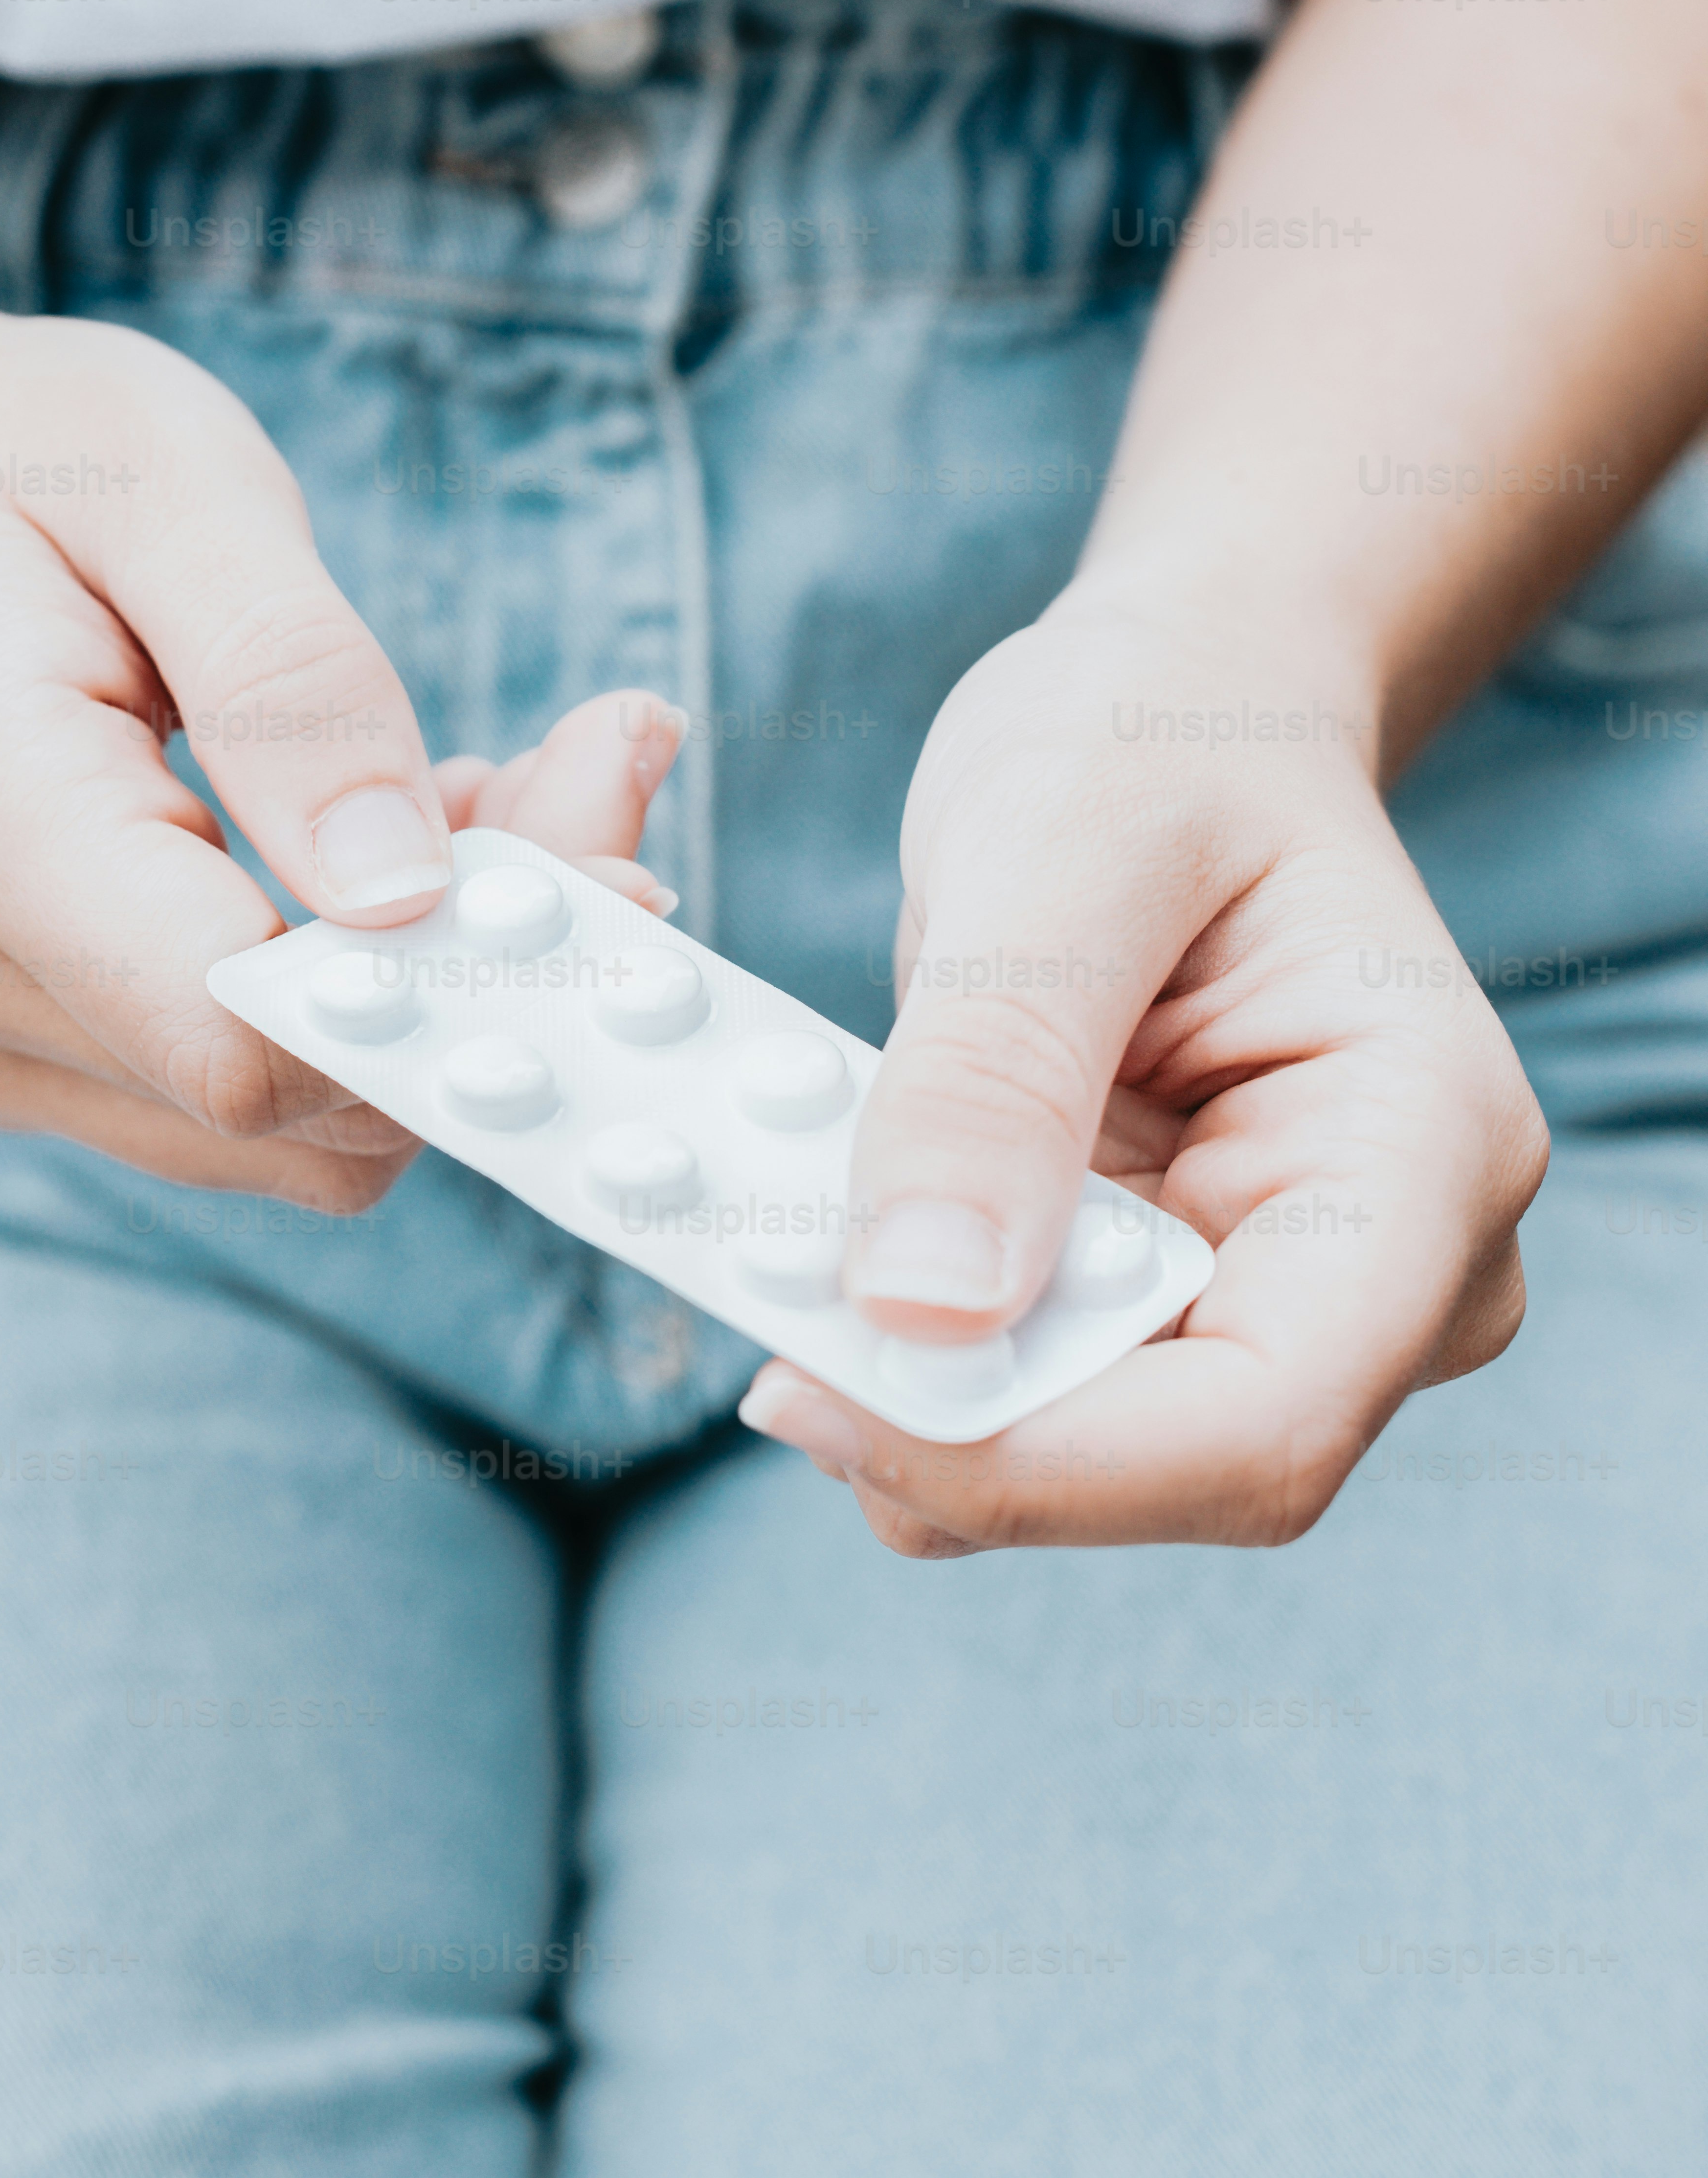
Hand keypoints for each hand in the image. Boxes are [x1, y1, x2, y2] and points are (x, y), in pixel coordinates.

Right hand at [0, 287, 683, 1203]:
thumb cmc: (11, 458)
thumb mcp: (171, 483)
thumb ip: (295, 686)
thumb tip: (413, 892)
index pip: (249, 1043)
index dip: (457, 990)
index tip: (610, 847)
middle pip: (304, 1099)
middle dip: (497, 965)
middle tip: (607, 754)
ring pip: (308, 1122)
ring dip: (452, 979)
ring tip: (509, 781)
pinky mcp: (45, 1056)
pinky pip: (266, 1090)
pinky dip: (381, 989)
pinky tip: (417, 841)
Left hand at [736, 591, 1550, 1553]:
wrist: (1175, 711)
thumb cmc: (1153, 737)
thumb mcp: (1060, 843)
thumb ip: (993, 1071)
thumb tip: (918, 1308)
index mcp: (1426, 1156)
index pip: (1260, 1424)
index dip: (1032, 1457)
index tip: (811, 1384)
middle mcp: (1384, 1270)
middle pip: (1160, 1466)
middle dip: (944, 1414)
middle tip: (750, 1297)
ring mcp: (1277, 1298)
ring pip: (1071, 1453)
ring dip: (905, 1374)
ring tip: (778, 1232)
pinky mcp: (1165, 1301)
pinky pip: (1023, 1384)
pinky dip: (906, 1333)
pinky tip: (828, 1231)